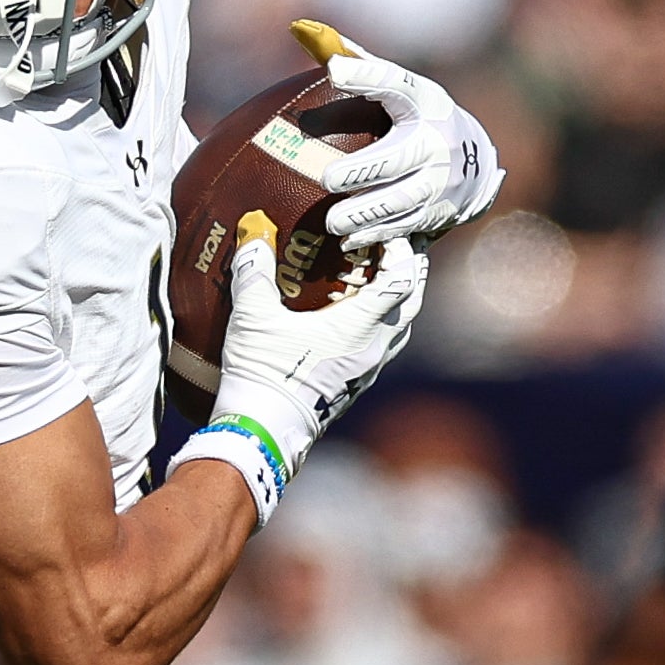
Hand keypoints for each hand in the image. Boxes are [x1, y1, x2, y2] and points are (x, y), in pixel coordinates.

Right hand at [211, 221, 427, 467]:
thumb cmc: (263, 375)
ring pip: (402, 325)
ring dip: (398, 297)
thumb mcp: (252, 318)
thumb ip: (254, 272)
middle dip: (408, 268)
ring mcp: (369, 369)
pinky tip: (356, 316)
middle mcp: (375, 348)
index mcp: (360, 326)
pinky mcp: (357, 384)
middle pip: (412, 299)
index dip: (400, 248)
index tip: (384, 230)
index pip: (402, 276)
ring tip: (379, 275)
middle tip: (392, 243)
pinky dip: (382, 321)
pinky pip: (384, 345)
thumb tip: (254, 235)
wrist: (263, 433)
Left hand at [294, 22, 504, 249]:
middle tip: (328, 179)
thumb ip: (353, 61)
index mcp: (422, 102)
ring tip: (332, 221)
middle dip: (362, 172)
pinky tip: (347, 240)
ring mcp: (438, 182)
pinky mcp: (435, 213)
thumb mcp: (398, 88)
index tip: (334, 70)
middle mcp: (434, 141)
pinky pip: (401, 228)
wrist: (474, 166)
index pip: (396, 83)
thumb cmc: (416, 119)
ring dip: (363, 213)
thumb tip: (300, 29)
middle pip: (396, 158)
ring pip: (399, 201)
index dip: (367, 75)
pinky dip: (372, 236)